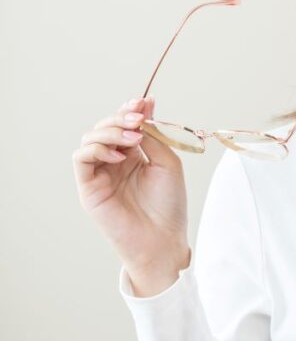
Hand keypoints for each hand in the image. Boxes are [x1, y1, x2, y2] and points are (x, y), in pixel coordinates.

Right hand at [72, 97, 189, 277]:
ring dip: (110, 130)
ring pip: (90, 138)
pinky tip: (119, 156)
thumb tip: (145, 105)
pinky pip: (81, 159)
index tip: (143, 102)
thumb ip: (153, 135)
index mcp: (135, 154)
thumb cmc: (169, 204)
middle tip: (138, 118)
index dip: (130, 109)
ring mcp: (99, 174)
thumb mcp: (167, 162)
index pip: (124, 124)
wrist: (162, 239)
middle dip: (121, 117)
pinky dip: (97, 150)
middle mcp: (114, 161)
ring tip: (134, 137)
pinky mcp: (88, 187)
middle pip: (106, 126)